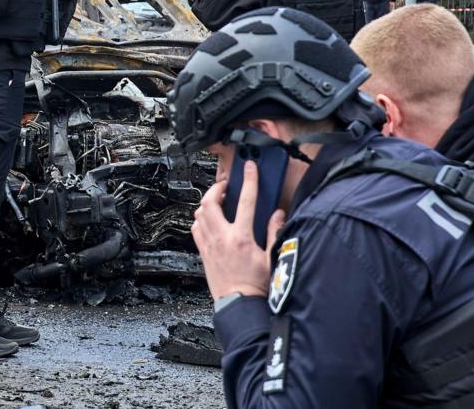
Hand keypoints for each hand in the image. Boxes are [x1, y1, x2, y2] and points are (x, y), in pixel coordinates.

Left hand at [190, 162, 285, 299]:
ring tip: (217, 200)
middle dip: (216, 188)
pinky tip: (209, 220)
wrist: (239, 305)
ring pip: (199, 214)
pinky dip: (201, 219)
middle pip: (210, 202)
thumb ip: (274, 232)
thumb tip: (277, 214)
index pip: (246, 200)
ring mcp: (210, 245)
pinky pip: (196, 229)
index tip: (250, 168)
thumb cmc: (256, 286)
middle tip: (225, 185)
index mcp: (242, 238)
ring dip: (207, 203)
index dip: (249, 180)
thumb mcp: (271, 258)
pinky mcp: (203, 253)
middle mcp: (222, 238)